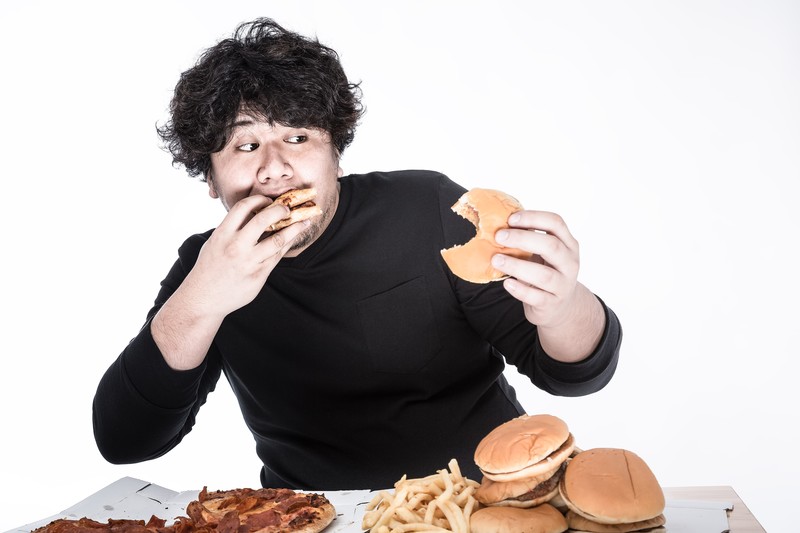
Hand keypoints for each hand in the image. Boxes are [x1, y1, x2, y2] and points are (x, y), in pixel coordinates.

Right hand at [185, 194, 307, 318]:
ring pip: (278, 240)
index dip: (259, 199)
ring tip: (303, 222)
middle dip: (280, 210)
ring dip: (294, 229)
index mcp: (223, 234)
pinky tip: (292, 239)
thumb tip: (254, 213)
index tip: (267, 200)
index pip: (244, 207)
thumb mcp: (215, 242)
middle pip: (264, 219)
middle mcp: (236, 246)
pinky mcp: (259, 276)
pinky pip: (277, 257)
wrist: (204, 297)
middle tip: (288, 209)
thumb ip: (232, 228)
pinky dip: (287, 245)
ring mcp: (249, 262)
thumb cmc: (210, 267)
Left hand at [491, 210, 579, 327]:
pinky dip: (520, 290)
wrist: (559, 306)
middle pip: (551, 246)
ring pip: (544, 275)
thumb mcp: (543, 253)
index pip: (556, 223)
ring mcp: (563, 285)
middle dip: (523, 239)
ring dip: (517, 266)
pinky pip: (537, 297)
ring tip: (496, 260)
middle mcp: (569, 263)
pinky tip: (507, 283)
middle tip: (499, 236)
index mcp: (568, 244)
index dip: (533, 218)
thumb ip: (528, 239)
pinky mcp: (552, 304)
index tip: (511, 218)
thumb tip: (499, 223)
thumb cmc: (546, 271)